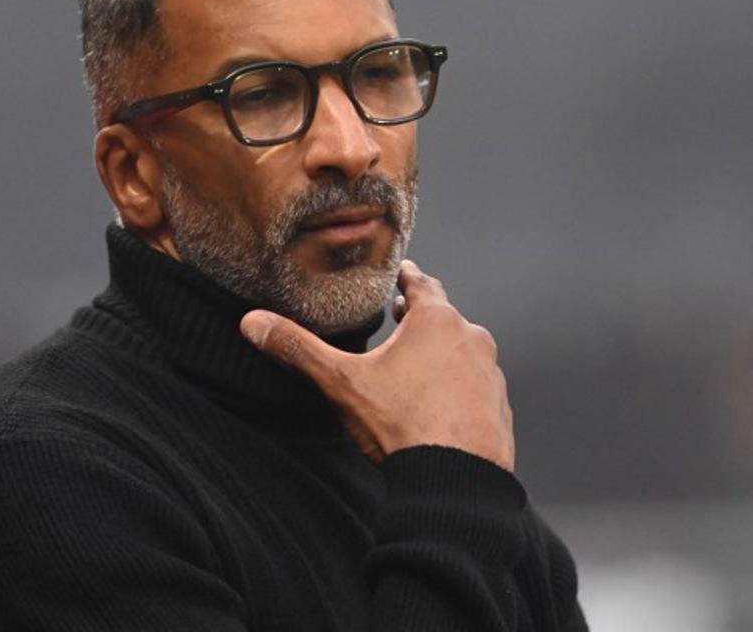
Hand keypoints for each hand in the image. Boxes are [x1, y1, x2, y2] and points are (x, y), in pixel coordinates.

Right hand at [239, 260, 514, 471]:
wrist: (455, 480)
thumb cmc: (402, 425)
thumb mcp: (342, 382)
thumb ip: (299, 349)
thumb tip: (253, 324)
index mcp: (436, 321)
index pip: (421, 284)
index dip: (406, 277)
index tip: (401, 271)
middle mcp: (471, 339)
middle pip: (444, 318)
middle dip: (422, 316)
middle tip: (403, 313)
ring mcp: (490, 374)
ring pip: (463, 353)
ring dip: (443, 354)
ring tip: (419, 366)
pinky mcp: (499, 406)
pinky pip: (477, 388)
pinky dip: (460, 389)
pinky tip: (441, 406)